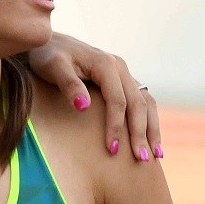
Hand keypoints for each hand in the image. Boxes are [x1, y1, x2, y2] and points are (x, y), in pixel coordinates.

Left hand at [27, 34, 162, 160]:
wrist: (49, 43)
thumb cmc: (48, 56)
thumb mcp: (53, 67)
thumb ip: (68, 84)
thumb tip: (83, 106)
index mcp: (106, 65)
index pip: (118, 101)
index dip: (116, 126)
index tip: (113, 149)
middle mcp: (121, 68)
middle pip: (138, 104)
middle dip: (140, 133)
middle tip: (141, 160)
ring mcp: (124, 75)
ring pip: (146, 103)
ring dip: (152, 129)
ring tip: (156, 155)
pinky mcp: (123, 82)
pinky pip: (142, 102)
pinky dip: (149, 121)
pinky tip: (151, 140)